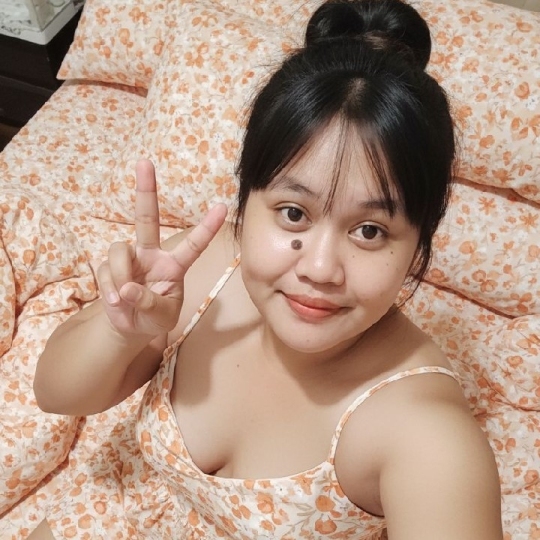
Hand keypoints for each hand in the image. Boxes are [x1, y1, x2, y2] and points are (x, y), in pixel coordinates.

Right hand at [97, 159, 226, 336]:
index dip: (207, 227)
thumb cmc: (154, 318)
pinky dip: (109, 288)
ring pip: (119, 250)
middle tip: (145, 162)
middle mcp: (152, 254)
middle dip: (146, 190)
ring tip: (123, 298)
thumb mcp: (163, 318)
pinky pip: (105, 270)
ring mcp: (129, 258)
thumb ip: (150, 304)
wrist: (130, 327)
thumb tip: (126, 289)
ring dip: (120, 274)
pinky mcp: (108, 267)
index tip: (222, 207)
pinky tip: (116, 302)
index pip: (194, 244)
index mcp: (174, 265)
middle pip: (147, 218)